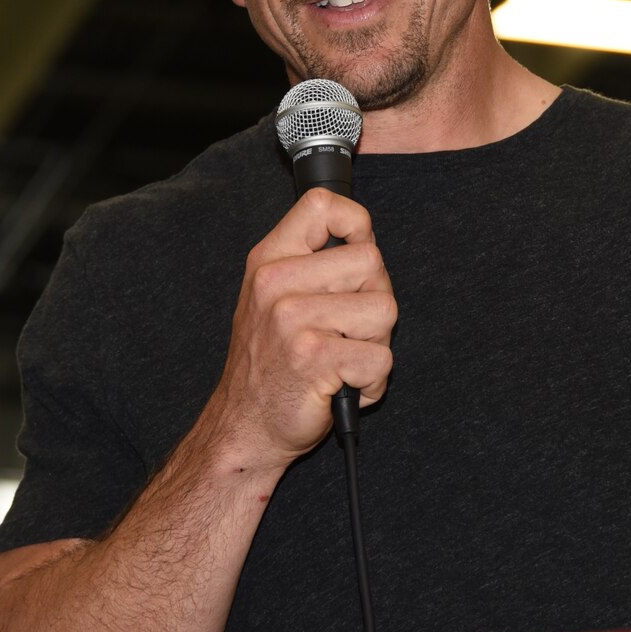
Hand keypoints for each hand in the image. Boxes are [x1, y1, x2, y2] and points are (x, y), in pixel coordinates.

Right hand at [205, 187, 396, 469]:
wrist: (246, 426)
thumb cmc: (272, 363)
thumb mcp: (274, 296)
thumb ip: (311, 260)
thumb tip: (365, 235)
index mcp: (270, 259)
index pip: (322, 204)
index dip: (356, 224)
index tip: (355, 254)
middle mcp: (276, 282)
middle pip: (372, 261)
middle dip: (374, 300)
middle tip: (345, 331)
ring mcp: (292, 319)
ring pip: (385, 309)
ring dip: (376, 344)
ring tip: (342, 360)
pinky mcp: (314, 357)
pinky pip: (381, 358)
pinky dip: (372, 382)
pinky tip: (343, 386)